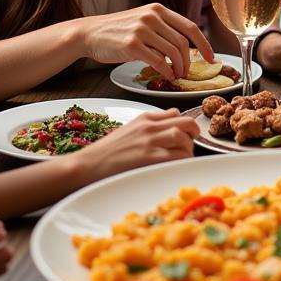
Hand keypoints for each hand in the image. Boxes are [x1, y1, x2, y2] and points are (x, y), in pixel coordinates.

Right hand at [74, 3, 213, 80]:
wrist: (89, 33)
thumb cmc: (118, 31)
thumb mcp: (143, 20)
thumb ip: (162, 28)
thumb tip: (185, 47)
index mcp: (158, 10)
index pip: (190, 26)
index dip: (204, 44)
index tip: (211, 58)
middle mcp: (152, 17)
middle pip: (183, 42)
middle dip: (189, 61)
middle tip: (187, 72)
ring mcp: (142, 30)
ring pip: (173, 52)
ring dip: (179, 67)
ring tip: (177, 75)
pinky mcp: (132, 45)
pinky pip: (158, 61)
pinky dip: (166, 71)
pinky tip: (166, 75)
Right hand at [75, 109, 199, 182]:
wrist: (87, 165)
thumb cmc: (105, 152)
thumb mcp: (129, 130)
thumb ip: (150, 126)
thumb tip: (171, 123)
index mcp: (144, 118)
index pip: (176, 114)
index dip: (186, 125)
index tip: (186, 135)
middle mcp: (149, 126)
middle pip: (186, 123)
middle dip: (194, 134)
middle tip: (190, 145)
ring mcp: (149, 141)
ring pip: (183, 138)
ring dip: (188, 149)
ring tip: (182, 158)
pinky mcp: (149, 157)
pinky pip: (176, 156)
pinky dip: (182, 161)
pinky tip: (176, 166)